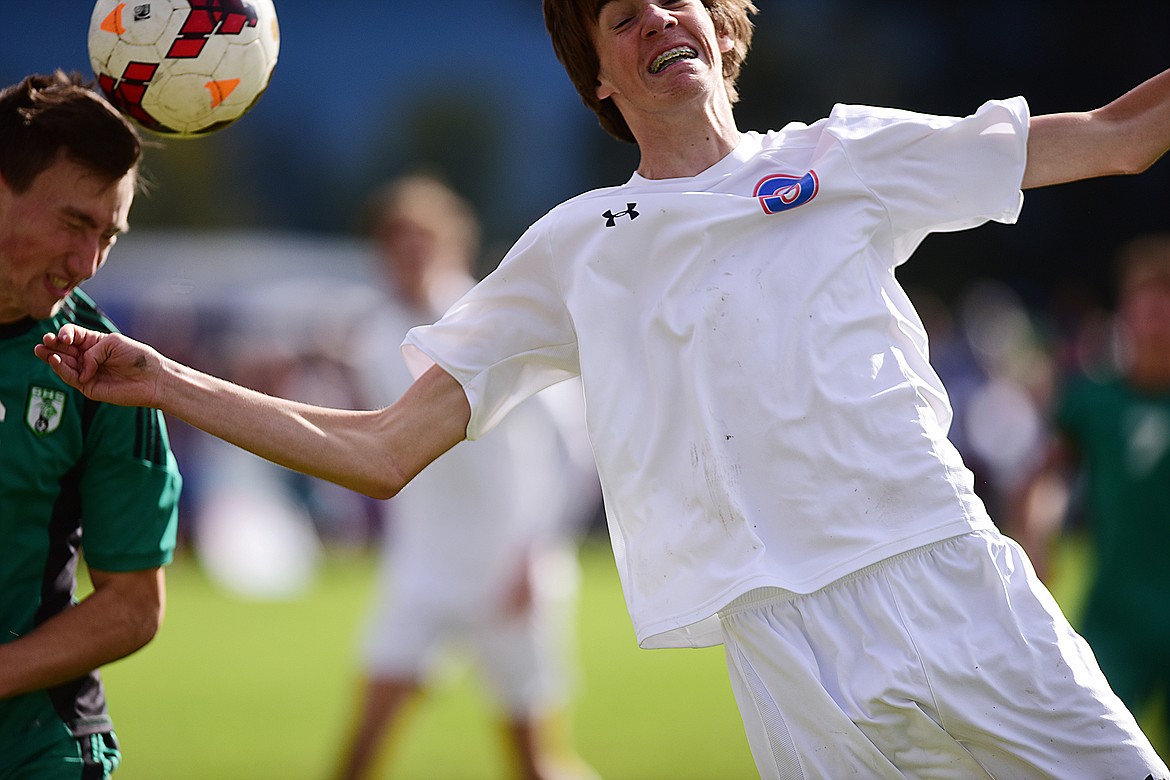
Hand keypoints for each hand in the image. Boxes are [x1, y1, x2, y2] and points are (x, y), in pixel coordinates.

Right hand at [35, 324, 164, 407]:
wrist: (152, 378)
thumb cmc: (137, 357)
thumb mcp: (112, 343)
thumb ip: (92, 351)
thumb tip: (82, 368)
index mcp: (94, 343)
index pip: (73, 335)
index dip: (66, 334)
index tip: (66, 336)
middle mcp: (88, 357)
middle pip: (63, 349)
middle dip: (51, 344)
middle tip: (43, 341)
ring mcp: (87, 372)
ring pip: (63, 364)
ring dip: (51, 357)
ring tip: (42, 350)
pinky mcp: (88, 387)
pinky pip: (71, 377)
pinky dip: (61, 369)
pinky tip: (54, 360)